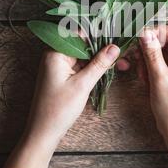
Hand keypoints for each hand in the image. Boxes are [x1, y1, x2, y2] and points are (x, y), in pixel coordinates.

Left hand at [3, 44, 119, 167]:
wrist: (44, 132)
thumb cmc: (58, 109)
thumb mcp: (82, 84)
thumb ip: (99, 64)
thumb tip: (114, 47)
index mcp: (55, 53)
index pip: (80, 35)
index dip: (100, 36)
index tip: (118, 38)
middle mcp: (55, 55)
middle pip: (83, 45)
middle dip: (103, 50)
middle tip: (123, 56)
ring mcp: (59, 66)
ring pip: (84, 56)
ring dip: (100, 60)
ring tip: (121, 64)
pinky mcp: (62, 75)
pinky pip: (80, 66)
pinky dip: (93, 69)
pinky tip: (107, 71)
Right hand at [117, 25, 167, 167]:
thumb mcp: (159, 79)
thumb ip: (151, 54)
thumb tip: (144, 33)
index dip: (156, 33)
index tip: (139, 37)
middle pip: (167, 44)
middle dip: (149, 50)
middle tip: (134, 57)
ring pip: (162, 55)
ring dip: (148, 61)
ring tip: (141, 74)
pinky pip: (163, 65)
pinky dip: (152, 69)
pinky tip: (145, 79)